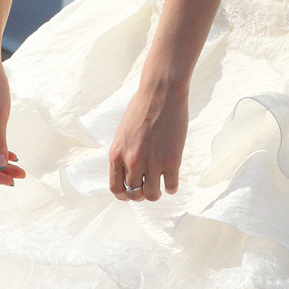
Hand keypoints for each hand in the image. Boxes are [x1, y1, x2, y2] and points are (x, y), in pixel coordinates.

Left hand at [109, 78, 187, 201]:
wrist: (161, 93)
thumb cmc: (142, 108)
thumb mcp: (123, 132)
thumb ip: (124, 153)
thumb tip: (129, 173)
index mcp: (116, 154)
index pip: (116, 189)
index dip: (124, 194)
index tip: (133, 190)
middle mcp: (132, 162)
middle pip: (134, 195)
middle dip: (141, 194)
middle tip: (149, 185)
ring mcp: (152, 163)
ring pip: (152, 195)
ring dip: (156, 192)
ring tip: (160, 182)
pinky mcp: (171, 161)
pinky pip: (171, 187)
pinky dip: (171, 186)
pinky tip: (172, 176)